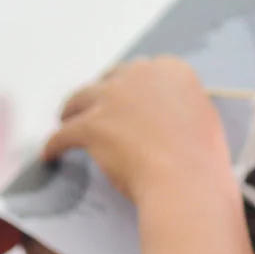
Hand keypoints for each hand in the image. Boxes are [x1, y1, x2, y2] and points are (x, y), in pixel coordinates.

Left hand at [44, 57, 233, 206]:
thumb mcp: (204, 119)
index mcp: (172, 71)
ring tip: (65, 120)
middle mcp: (140, 76)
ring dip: (71, 110)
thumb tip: (170, 115)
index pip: (143, 71)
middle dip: (102, 94)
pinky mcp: (91, 125)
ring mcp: (112, 98)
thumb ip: (182, 107)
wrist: (186, 182)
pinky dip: (55, 144)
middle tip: (98, 110)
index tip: (128, 100)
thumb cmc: (203, 160)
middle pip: (109, 79)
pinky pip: (63, 134)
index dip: (132, 88)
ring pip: (79, 99)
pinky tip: (50, 154)